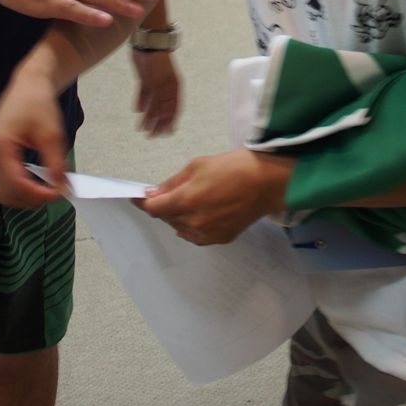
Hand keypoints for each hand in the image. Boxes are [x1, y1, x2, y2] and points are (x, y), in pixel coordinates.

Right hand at [0, 68, 70, 209]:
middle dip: (28, 200)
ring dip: (19, 198)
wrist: (27, 85)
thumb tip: (61, 188)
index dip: (38, 195)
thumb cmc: (38, 103)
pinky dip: (13, 189)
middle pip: (2, 193)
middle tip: (53, 194)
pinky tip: (32, 185)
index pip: (15, 184)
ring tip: (43, 192)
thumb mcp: (52, 135)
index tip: (58, 194)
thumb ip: (56, 165)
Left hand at [130, 49, 180, 135]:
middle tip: (151, 136)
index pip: (173, 110)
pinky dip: (141, 102)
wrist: (149, 43)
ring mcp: (156, 82)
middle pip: (163, 109)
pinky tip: (137, 110)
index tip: (166, 134)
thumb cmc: (158, 63)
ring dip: (148, 116)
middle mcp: (166, 87)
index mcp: (173, 89)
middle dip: (157, 123)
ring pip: (152, 103)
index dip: (170, 122)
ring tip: (141, 128)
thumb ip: (159, 100)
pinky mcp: (145, 78)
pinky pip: (144, 93)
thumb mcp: (159, 84)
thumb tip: (158, 117)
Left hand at [139, 150, 291, 244]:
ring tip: (196, 199)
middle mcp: (193, 222)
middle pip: (166, 218)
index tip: (137, 197)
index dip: (142, 203)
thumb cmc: (235, 168)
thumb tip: (153, 193)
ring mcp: (207, 234)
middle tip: (176, 191)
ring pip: (180, 228)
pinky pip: (196, 235)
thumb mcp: (198, 165)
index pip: (153, 209)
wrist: (267, 183)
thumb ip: (172, 182)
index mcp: (185, 201)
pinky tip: (204, 211)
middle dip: (165, 205)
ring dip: (179, 216)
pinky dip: (193, 225)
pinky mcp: (220, 239)